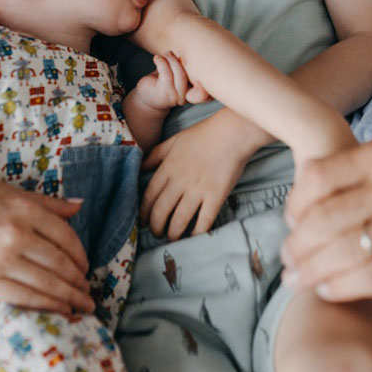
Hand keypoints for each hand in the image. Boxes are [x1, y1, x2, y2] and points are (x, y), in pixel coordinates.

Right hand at [0, 176, 93, 314]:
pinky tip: (61, 311)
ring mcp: (3, 261)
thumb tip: (78, 206)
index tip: (84, 266)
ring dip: (71, 297)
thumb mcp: (3, 189)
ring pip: (49, 285)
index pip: (66, 237)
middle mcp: (19, 236)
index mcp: (24, 210)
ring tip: (82, 306)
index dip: (80, 255)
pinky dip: (49, 306)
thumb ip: (43, 202)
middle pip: (62, 264)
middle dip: (79, 281)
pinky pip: (26, 298)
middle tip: (88, 292)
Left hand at [130, 52, 207, 113]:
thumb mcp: (174, 75)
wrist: (146, 98)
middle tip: (169, 52)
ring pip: (180, 74)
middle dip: (179, 61)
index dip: (205, 82)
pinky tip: (156, 59)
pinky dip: (161, 62)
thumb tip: (189, 52)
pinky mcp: (164, 93)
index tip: (201, 63)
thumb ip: (183, 68)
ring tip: (164, 54)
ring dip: (171, 60)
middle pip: (191, 75)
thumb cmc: (162, 84)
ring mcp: (175, 97)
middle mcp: (186, 97)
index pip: (204, 91)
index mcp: (192, 93)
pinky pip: (166, 73)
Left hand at [141, 111, 256, 238]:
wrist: (230, 134)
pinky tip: (193, 237)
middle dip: (156, 227)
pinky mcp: (216, 197)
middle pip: (161, 211)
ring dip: (173, 233)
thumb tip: (141, 167)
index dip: (144, 212)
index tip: (143, 221)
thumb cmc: (202, 135)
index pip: (149, 196)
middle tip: (157, 233)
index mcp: (167, 169)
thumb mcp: (172, 141)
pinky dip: (197, 232)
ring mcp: (197, 190)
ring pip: (179, 220)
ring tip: (172, 238)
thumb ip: (155, 155)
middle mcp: (179, 182)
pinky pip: (204, 220)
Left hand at [284, 135, 371, 298]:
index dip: (294, 204)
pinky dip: (342, 288)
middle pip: (324, 220)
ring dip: (311, 271)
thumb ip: (364, 165)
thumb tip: (307, 181)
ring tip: (297, 280)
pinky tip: (328, 292)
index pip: (318, 178)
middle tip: (287, 258)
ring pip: (343, 252)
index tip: (290, 221)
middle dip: (296, 245)